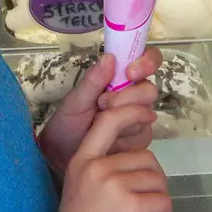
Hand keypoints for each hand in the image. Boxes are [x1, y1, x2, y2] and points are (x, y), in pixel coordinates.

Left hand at [38, 50, 160, 179]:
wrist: (62, 154)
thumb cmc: (68, 122)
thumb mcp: (75, 100)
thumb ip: (93, 80)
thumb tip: (109, 57)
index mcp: (121, 78)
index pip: (148, 59)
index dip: (146, 62)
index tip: (130, 73)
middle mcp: (135, 96)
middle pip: (150, 90)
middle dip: (128, 97)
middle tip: (103, 104)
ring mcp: (139, 117)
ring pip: (146, 114)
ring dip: (122, 119)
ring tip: (99, 123)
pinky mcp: (140, 139)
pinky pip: (142, 136)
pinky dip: (123, 137)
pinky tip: (109, 139)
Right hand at [39, 103, 172, 211]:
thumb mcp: (82, 193)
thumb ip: (103, 172)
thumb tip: (138, 164)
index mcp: (81, 162)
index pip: (108, 121)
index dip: (131, 112)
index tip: (147, 114)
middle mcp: (96, 168)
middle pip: (145, 157)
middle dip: (153, 181)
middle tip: (147, 204)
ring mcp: (113, 184)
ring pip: (156, 178)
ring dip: (159, 200)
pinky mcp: (131, 205)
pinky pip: (163, 199)